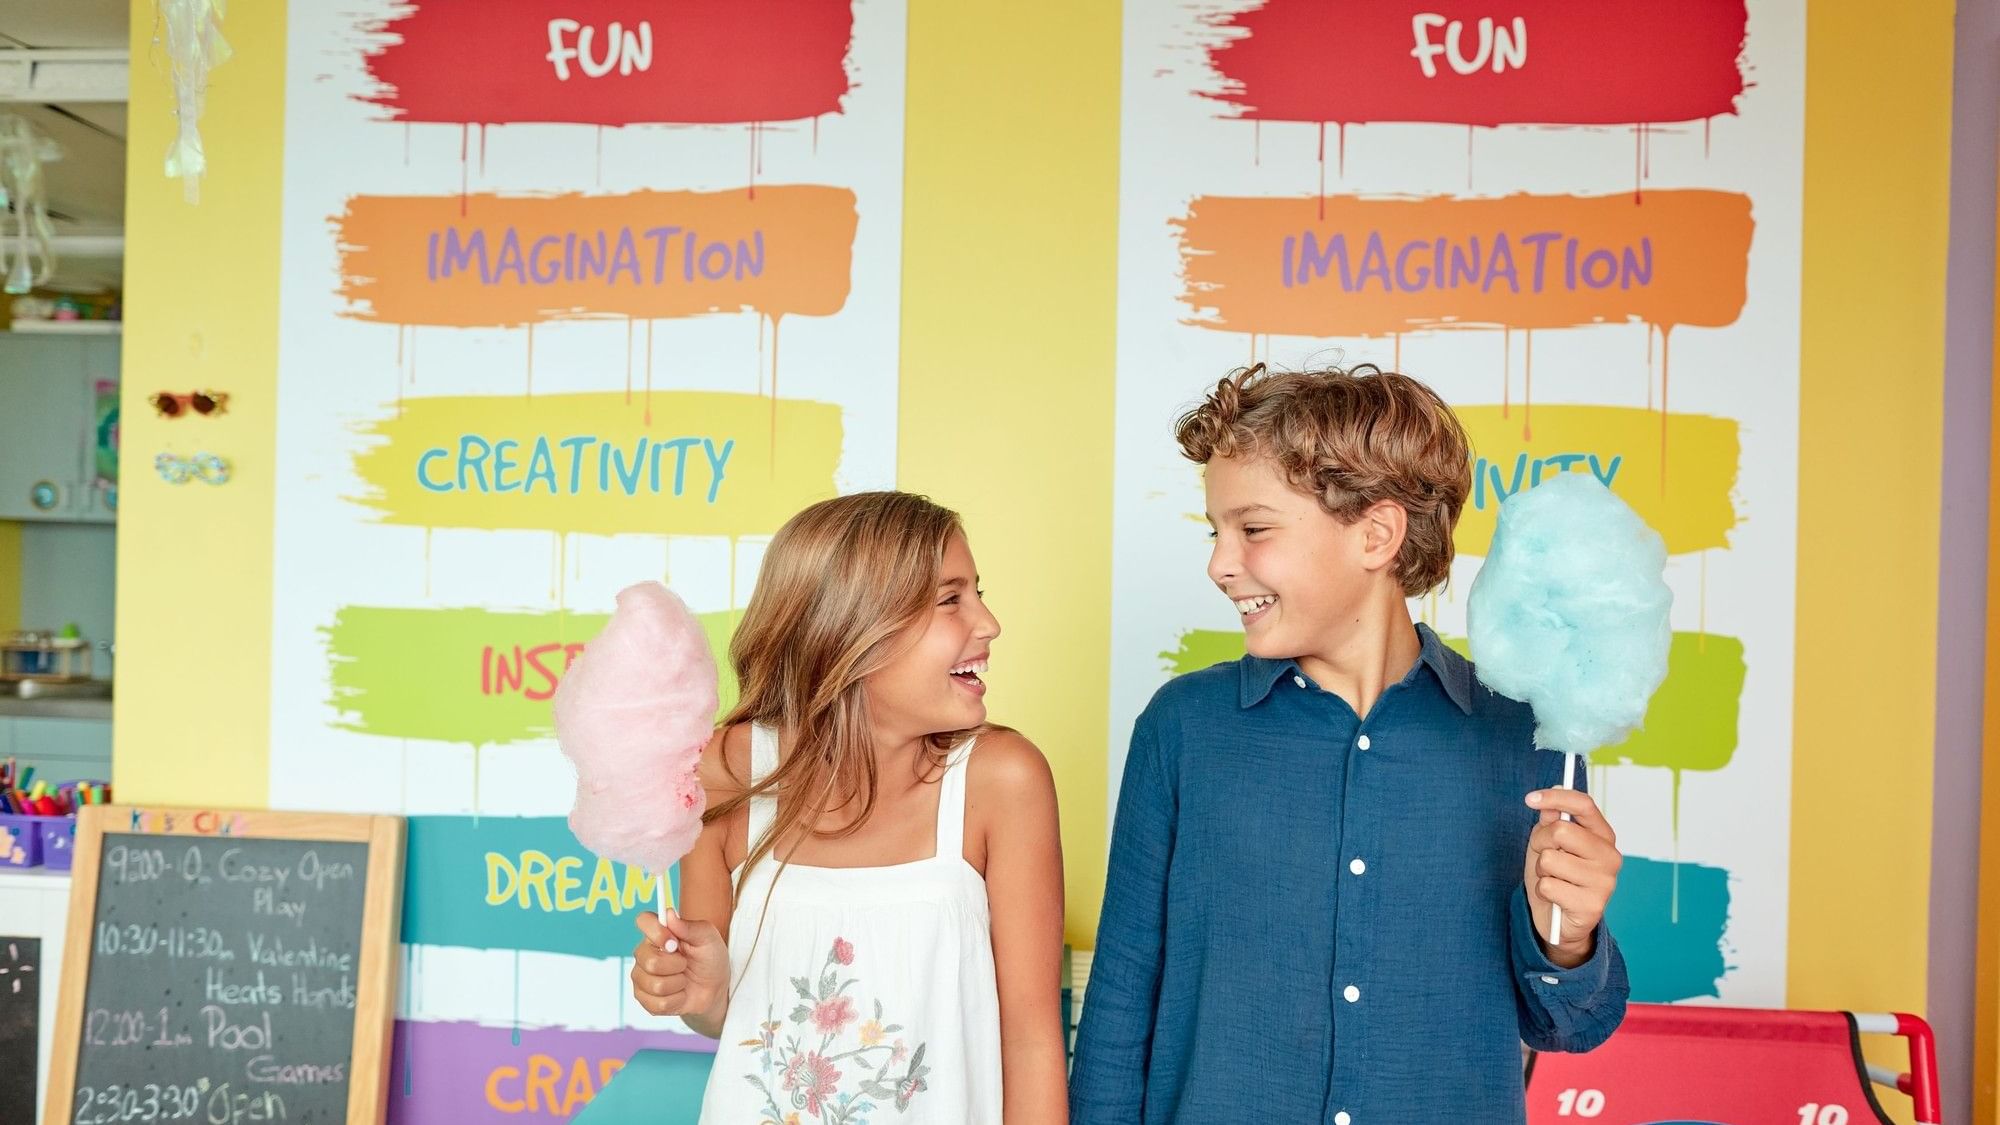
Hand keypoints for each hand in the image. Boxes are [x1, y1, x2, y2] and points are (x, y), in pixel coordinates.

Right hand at [630, 909, 729, 1021]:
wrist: (715, 988)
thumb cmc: (710, 959)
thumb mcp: (708, 938)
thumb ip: (690, 926)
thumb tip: (669, 914)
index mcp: (658, 933)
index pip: (643, 921)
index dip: (656, 932)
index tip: (674, 942)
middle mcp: (645, 953)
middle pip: (650, 961)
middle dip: (677, 966)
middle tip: (685, 964)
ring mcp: (641, 977)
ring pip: (656, 985)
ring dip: (678, 984)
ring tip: (684, 979)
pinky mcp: (644, 999)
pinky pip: (658, 1004)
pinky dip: (677, 1000)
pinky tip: (680, 993)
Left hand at [1523, 788, 1622, 968]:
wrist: (1558, 921)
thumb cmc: (1555, 876)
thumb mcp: (1547, 844)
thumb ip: (1551, 822)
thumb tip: (1551, 798)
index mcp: (1603, 836)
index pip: (1584, 805)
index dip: (1556, 798)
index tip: (1530, 799)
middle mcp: (1610, 857)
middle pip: (1562, 831)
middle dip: (1541, 842)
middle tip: (1545, 857)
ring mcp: (1605, 882)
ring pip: (1551, 859)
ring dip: (1541, 870)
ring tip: (1553, 880)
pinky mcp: (1592, 906)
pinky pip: (1548, 886)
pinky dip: (1543, 891)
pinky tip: (1555, 898)